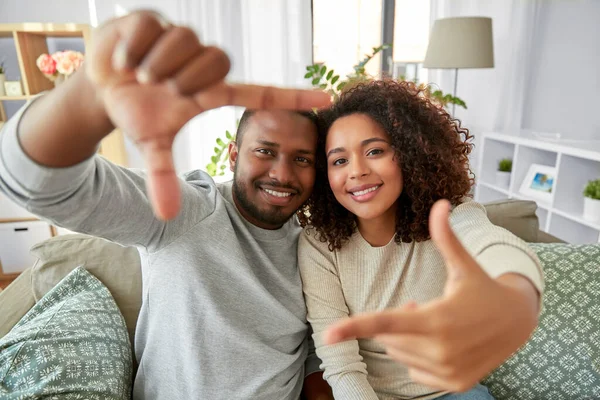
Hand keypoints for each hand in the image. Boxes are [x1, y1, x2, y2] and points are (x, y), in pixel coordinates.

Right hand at [86, 10, 329, 219]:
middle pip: (218, 61)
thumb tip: (167, 216)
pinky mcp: (156, 19)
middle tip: (159, 88)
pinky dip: (133, 48)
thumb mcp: (151, 143)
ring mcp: (181, 39)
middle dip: (185, 78)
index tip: (326, 98)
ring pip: (185, 41)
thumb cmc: (137, 111)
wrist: (102, 86)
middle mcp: (202, 64)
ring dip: (155, 64)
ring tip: (138, 75)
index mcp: (210, 92)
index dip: (292, 96)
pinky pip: (152, 28)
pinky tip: (124, 60)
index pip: (260, 91)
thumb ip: (163, 176)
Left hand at [323, 200, 539, 391]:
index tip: (327, 334)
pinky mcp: (455, 384)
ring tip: (434, 324)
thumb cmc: (483, 288)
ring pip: (400, 354)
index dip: (354, 327)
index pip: (386, 322)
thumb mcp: (464, 264)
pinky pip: (415, 371)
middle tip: (422, 307)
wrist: (518, 322)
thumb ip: (446, 237)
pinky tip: (443, 345)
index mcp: (437, 319)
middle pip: (389, 338)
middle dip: (398, 322)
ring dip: (407, 339)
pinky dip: (420, 357)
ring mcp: (447, 371)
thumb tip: (440, 203)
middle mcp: (440, 350)